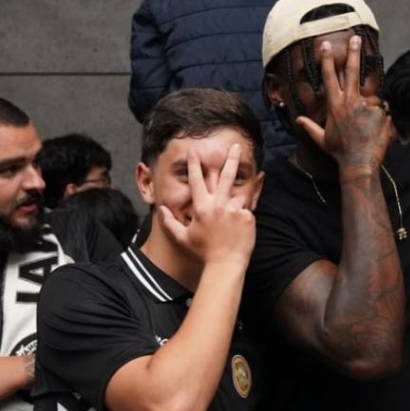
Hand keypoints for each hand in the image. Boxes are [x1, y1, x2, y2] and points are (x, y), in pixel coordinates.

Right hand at [159, 144, 255, 265]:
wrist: (225, 264)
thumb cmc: (203, 252)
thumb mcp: (183, 238)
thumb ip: (169, 222)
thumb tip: (161, 209)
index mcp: (202, 207)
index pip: (197, 181)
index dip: (195, 165)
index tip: (195, 151)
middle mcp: (218, 205)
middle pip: (225, 176)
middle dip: (229, 159)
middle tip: (234, 145)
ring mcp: (234, 210)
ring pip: (238, 194)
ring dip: (238, 196)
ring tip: (243, 193)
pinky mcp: (248, 216)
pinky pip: (246, 211)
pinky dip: (244, 216)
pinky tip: (241, 228)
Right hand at [296, 35, 394, 173]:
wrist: (359, 164)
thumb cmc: (340, 152)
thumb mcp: (322, 139)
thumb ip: (310, 127)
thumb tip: (298, 119)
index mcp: (335, 106)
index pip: (328, 78)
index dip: (326, 60)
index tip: (326, 45)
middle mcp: (350, 102)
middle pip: (351, 72)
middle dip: (353, 54)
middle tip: (356, 38)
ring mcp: (366, 106)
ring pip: (371, 98)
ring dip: (371, 110)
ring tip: (368, 129)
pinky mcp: (380, 113)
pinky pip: (384, 112)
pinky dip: (383, 121)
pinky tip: (377, 134)